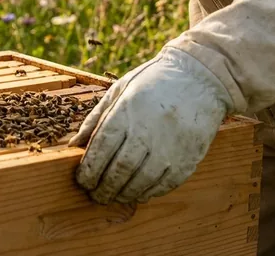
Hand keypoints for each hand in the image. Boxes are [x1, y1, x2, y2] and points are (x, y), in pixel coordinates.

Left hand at [68, 47, 233, 204]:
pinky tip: (138, 194)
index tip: (82, 181)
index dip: (89, 170)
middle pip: (120, 170)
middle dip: (103, 187)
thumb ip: (95, 118)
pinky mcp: (189, 158)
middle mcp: (147, 131)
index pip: (101, 149)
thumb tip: (74, 144)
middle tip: (95, 195)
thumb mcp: (119, 90)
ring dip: (124, 194)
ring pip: (142, 181)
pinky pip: (166, 184)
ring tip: (114, 197)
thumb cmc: (153, 81)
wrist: (200, 77)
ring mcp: (170, 147)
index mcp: (126, 112)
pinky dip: (149, 193)